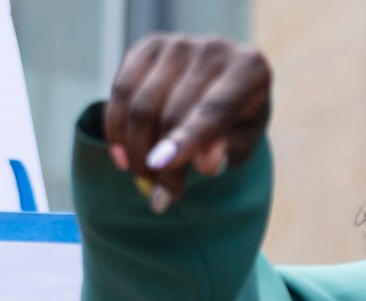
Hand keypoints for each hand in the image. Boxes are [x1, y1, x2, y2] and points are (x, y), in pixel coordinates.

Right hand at [103, 34, 271, 212]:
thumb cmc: (234, 122)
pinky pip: (121, 91)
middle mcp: (215, 50)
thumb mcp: (240, 144)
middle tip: (160, 192)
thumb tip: (205, 163)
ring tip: (144, 175)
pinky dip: (116, 129)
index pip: (212, 110)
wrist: (219, 87)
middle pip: (172, 113)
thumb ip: (225, 153)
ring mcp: (179, 44)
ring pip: (141, 105)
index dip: (186, 140)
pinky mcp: (148, 47)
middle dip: (159, 162)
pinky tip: (123, 155)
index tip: (160, 165)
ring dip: (136, 150)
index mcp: (249, 71)